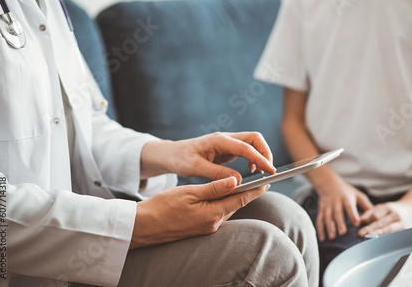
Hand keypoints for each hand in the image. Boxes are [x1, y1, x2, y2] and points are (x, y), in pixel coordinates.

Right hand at [130, 176, 269, 247]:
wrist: (144, 226)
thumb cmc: (163, 206)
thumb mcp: (189, 192)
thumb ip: (214, 188)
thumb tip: (235, 180)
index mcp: (212, 213)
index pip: (240, 199)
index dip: (256, 189)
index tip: (267, 181)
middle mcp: (213, 224)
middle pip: (236, 204)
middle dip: (248, 193)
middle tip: (260, 181)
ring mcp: (207, 228)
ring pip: (227, 209)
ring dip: (235, 198)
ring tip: (243, 186)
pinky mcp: (201, 229)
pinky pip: (218, 214)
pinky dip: (224, 204)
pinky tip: (223, 197)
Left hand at [141, 132, 275, 182]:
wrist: (172, 154)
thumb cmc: (180, 159)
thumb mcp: (195, 168)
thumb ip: (217, 174)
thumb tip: (238, 180)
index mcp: (218, 141)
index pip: (245, 147)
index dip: (260, 158)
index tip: (270, 171)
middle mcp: (225, 138)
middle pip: (254, 138)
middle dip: (265, 152)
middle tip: (269, 171)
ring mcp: (227, 142)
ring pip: (252, 143)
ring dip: (261, 155)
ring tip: (262, 173)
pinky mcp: (227, 149)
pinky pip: (246, 150)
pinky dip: (253, 158)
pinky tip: (251, 170)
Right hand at [315, 179, 372, 240]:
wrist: (329, 184)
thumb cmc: (347, 192)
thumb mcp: (358, 195)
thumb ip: (366, 206)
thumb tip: (377, 217)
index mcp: (346, 198)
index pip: (349, 206)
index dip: (352, 214)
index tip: (356, 223)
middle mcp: (336, 202)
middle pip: (337, 212)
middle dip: (339, 222)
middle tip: (342, 233)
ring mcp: (327, 206)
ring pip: (327, 216)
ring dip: (329, 227)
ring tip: (332, 237)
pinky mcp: (321, 210)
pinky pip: (319, 219)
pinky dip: (320, 229)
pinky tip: (322, 238)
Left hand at [358, 200, 411, 237]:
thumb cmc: (394, 209)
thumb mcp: (383, 207)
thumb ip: (371, 212)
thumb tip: (361, 220)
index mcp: (389, 208)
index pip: (376, 215)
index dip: (368, 220)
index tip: (360, 225)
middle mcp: (396, 215)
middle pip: (382, 223)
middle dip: (371, 229)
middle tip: (362, 234)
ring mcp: (402, 223)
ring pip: (389, 230)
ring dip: (379, 235)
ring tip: (370, 239)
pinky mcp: (407, 230)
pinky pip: (396, 236)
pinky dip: (388, 239)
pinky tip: (382, 243)